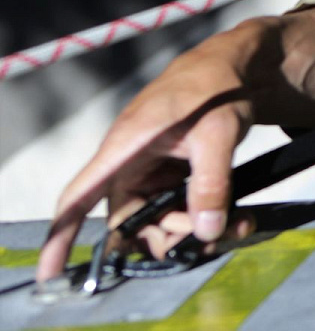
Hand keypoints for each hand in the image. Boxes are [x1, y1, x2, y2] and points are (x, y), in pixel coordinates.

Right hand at [36, 26, 261, 282]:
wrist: (235, 68)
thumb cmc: (218, 88)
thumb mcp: (219, 133)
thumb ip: (212, 181)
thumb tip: (207, 230)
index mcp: (124, 148)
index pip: (80, 197)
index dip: (61, 236)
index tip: (50, 273)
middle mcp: (129, 165)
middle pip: (130, 221)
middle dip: (165, 236)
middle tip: (208, 235)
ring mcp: (151, 172)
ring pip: (158, 219)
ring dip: (191, 230)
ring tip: (236, 224)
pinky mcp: (171, 176)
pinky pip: (178, 209)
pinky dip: (203, 218)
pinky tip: (238, 218)